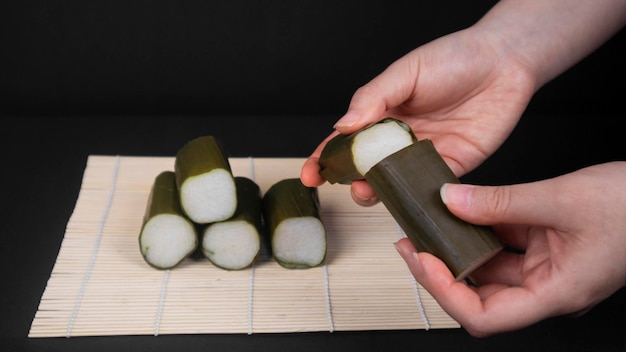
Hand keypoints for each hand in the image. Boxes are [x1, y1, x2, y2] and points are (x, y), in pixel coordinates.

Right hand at [301, 25, 535, 204]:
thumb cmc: (453, 58)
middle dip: (351, 181)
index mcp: (383, 115)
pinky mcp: (452, 166)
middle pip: (366, 168)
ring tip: (371, 191)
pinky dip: (415, 199)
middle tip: (350, 184)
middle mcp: (400, 139)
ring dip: (380, 193)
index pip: (347, 141)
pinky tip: (405, 202)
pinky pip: (429, 188)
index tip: (311, 173)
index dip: (326, 158)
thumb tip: (342, 126)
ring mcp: (424, 155)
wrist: (504, 60)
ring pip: (394, 184)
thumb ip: (372, 98)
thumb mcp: (405, 72)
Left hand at [395, 162, 625, 336]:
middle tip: (412, 242)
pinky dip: (480, 229)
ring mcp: (545, 268)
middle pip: (480, 295)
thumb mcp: (561, 198)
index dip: (445, 292)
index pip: (484, 316)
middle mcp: (546, 287)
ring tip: (428, 223)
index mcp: (555, 293)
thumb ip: (500, 202)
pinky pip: (503, 244)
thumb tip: (450, 200)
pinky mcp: (545, 247)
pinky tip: (461, 210)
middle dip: (440, 270)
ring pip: (489, 268)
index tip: (421, 260)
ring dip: (457, 248)